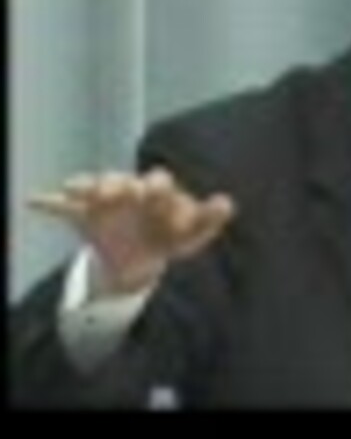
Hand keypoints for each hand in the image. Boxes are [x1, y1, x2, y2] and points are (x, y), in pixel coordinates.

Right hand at [29, 168, 234, 296]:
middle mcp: (134, 190)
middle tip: (122, 191)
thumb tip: (228, 203)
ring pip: (98, 188)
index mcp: (162, 193)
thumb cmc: (171, 234)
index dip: (159, 191)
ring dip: (92, 188)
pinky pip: (64, 205)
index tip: (150, 193)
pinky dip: (50, 202)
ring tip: (78, 187)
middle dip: (124, 186)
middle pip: (127, 184)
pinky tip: (35, 200)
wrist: (140, 255)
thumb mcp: (193, 233)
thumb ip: (211, 218)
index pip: (160, 186)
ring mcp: (108, 199)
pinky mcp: (84, 213)